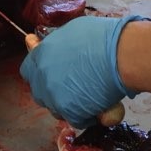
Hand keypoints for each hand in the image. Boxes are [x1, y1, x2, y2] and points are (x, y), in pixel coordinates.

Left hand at [21, 15, 148, 128]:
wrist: (122, 55)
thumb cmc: (102, 38)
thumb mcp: (71, 31)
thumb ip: (54, 42)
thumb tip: (33, 41)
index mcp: (41, 56)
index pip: (28, 71)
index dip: (40, 73)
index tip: (53, 73)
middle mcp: (42, 78)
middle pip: (40, 93)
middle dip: (53, 92)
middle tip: (74, 86)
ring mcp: (54, 97)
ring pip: (56, 109)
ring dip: (69, 105)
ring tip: (90, 96)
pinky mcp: (70, 113)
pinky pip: (76, 119)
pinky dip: (88, 115)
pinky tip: (101, 106)